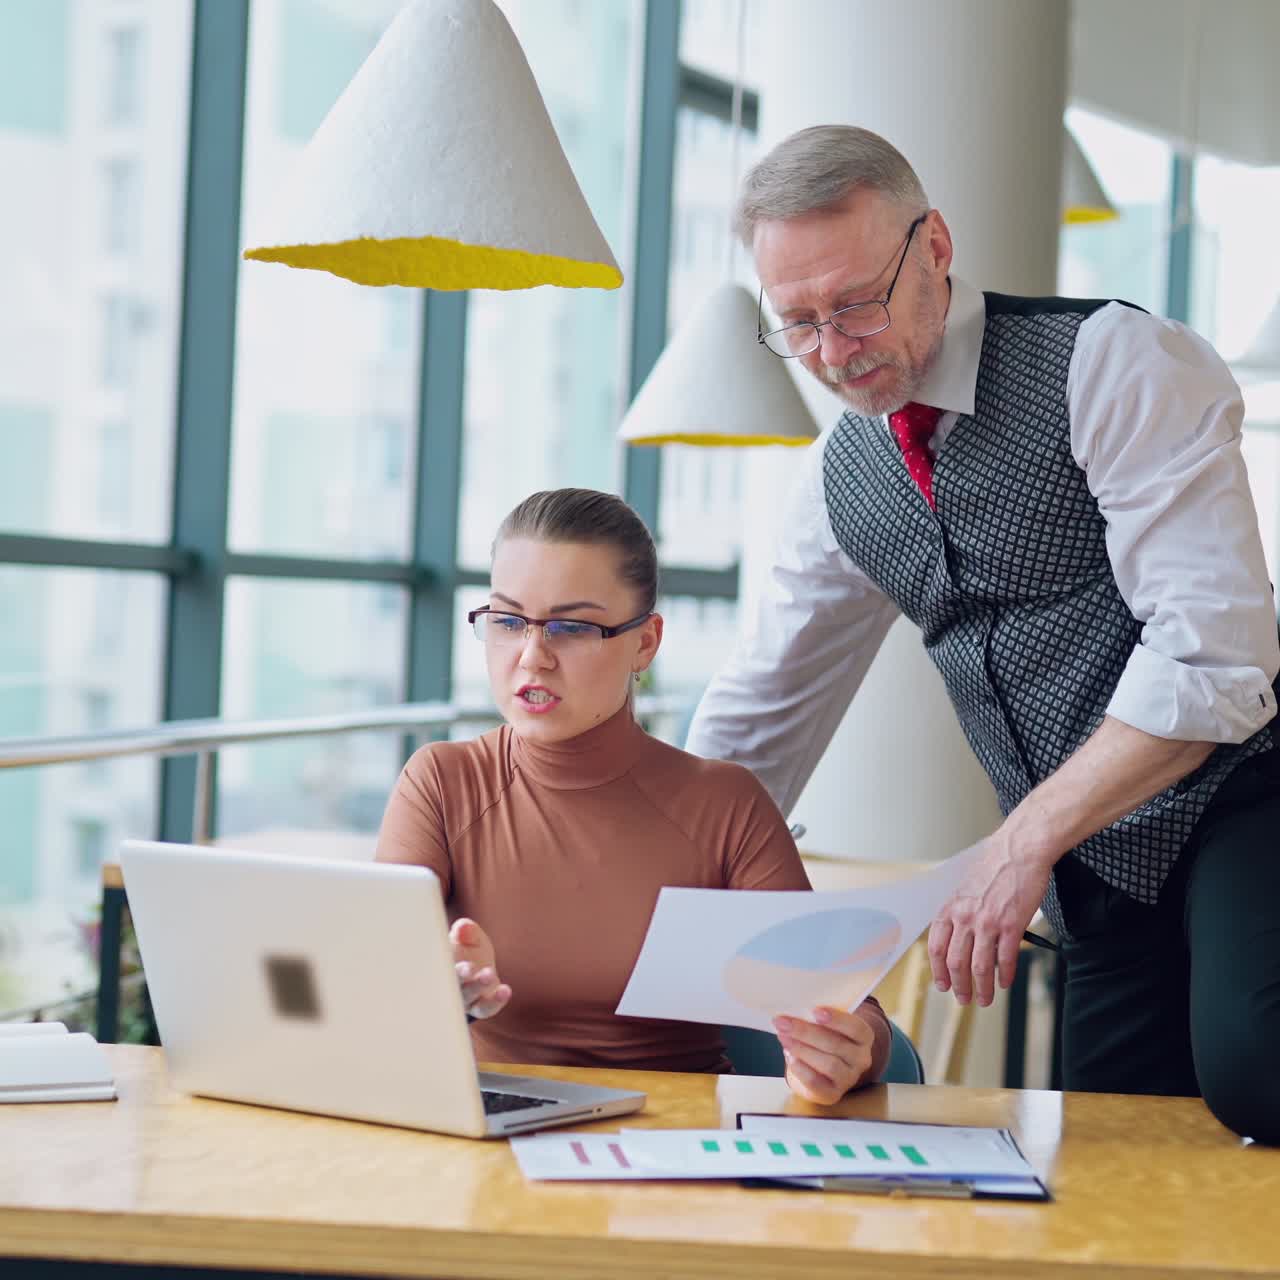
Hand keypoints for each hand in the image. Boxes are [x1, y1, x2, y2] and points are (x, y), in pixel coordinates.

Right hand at [450, 917, 510, 1018]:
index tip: (464, 964)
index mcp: (442, 969)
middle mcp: (451, 988)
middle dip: (462, 978)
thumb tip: (463, 927)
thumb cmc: (466, 948)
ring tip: (489, 975)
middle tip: (471, 968)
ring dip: (478, 987)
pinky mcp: (481, 1007)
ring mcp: (466, 1000)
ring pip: (470, 999)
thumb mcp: (465, 935)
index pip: (442, 971)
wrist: (476, 965)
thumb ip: (465, 930)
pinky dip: (496, 1001)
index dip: (451, 969)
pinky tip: (505, 990)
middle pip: (452, 985)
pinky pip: (486, 1008)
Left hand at [773, 1005, 875, 1104]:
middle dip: (806, 1032)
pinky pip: (817, 1082)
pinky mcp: (832, 1094)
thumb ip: (818, 1018)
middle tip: (784, 1023)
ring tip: (783, 1038)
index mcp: (864, 1037)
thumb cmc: (822, 1039)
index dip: (837, 1019)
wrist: (818, 1070)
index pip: (856, 1028)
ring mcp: (848, 1078)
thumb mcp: (826, 1026)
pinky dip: (801, 1068)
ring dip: (802, 1049)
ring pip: (829, 1064)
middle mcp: (861, 1059)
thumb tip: (795, 1010)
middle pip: (836, 1045)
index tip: (815, 1011)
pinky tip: (789, 1056)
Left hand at [928, 835, 1053, 1006]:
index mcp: (950, 908)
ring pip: (980, 967)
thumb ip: (957, 911)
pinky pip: (1006, 958)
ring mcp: (988, 922)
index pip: (937, 948)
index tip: (943, 985)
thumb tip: (955, 937)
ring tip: (985, 999)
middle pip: (956, 963)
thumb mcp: (963, 887)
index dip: (938, 972)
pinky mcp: (1012, 925)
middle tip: (964, 999)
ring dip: (982, 988)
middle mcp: (965, 917)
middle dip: (959, 987)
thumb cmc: (993, 866)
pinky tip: (1005, 982)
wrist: (1018, 850)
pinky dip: (1005, 975)